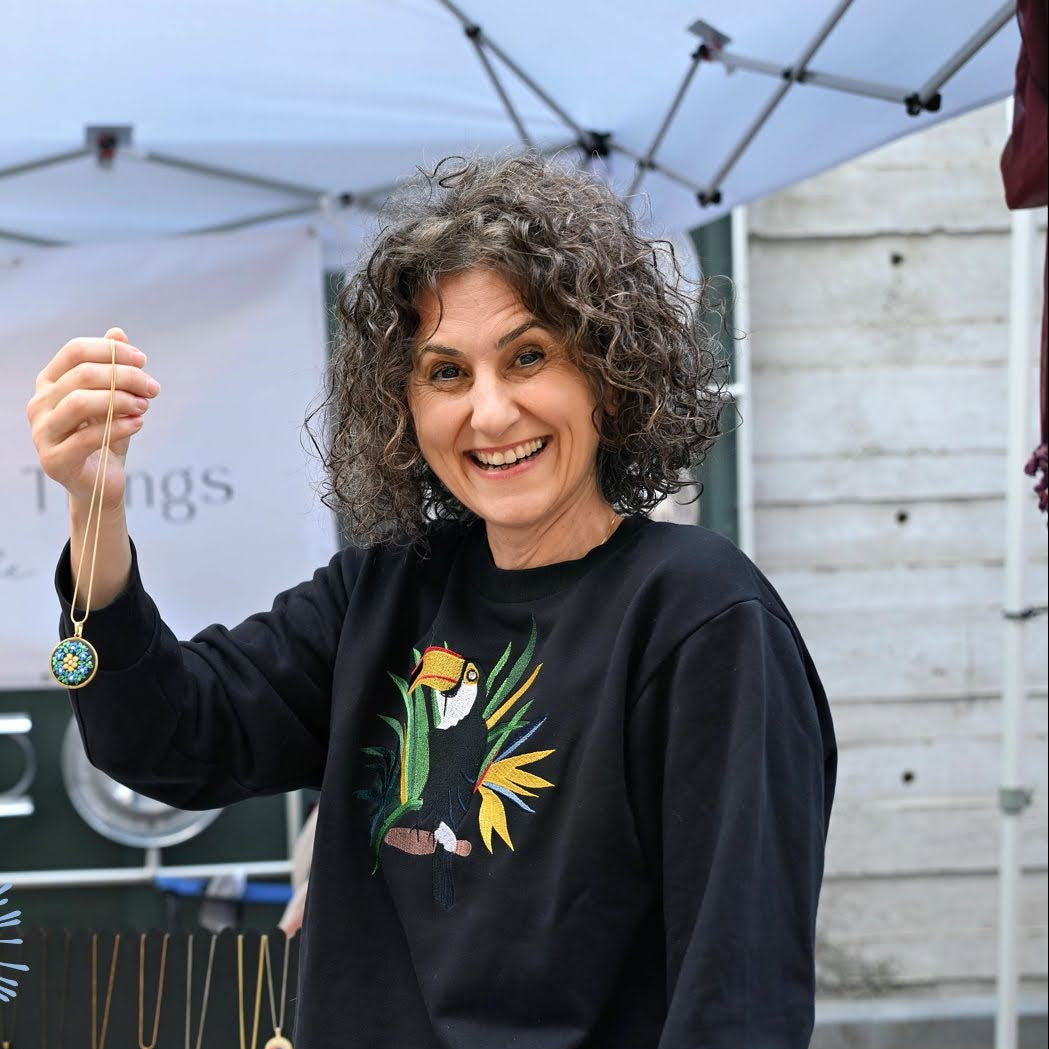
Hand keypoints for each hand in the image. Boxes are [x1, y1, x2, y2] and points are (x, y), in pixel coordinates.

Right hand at [26, 327, 160, 511]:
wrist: (102, 482)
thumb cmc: (107, 436)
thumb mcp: (115, 398)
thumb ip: (114, 368)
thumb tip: (118, 332)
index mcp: (50, 382)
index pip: (76, 351)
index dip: (112, 351)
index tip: (143, 361)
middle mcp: (39, 404)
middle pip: (83, 375)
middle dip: (126, 377)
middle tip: (153, 388)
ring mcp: (42, 432)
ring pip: (81, 402)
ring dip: (121, 400)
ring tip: (145, 406)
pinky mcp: (54, 460)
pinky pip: (89, 437)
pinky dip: (120, 426)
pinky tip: (139, 423)